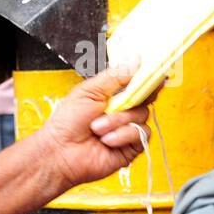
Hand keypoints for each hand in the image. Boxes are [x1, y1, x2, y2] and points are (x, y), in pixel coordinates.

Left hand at [36, 65, 151, 189]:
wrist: (61, 151)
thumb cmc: (67, 123)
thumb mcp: (89, 91)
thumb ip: (114, 76)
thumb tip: (135, 61)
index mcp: (113, 95)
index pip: (137, 83)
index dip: (146, 79)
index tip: (152, 75)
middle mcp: (123, 111)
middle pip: (144, 98)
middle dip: (129, 100)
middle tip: (114, 104)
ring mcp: (128, 128)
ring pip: (142, 115)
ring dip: (118, 121)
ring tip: (97, 128)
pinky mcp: (131, 147)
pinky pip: (140, 134)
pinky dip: (123, 135)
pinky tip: (106, 140)